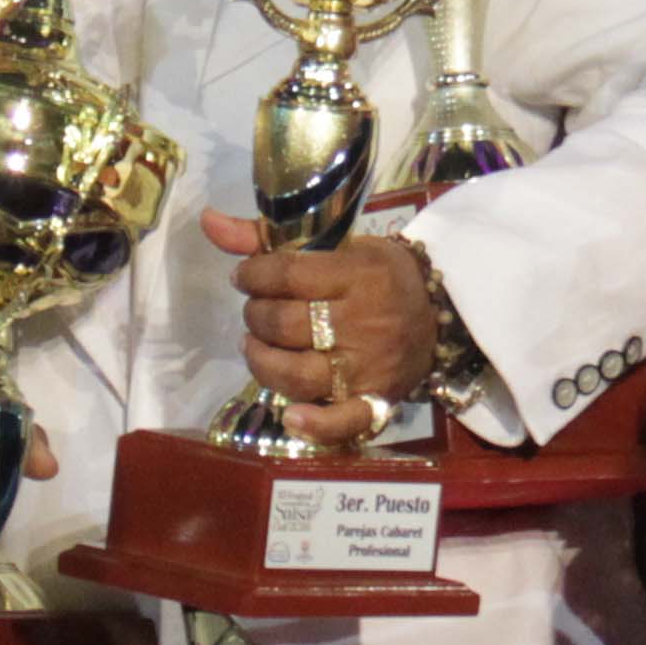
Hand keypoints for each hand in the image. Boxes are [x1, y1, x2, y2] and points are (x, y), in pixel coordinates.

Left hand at [201, 211, 434, 447]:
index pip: (287, 275)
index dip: (252, 275)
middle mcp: (364, 321)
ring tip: (257, 345)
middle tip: (258, 310)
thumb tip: (207, 220)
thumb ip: (266, 237)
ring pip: (298, 373)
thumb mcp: (336, 245)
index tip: (245, 277)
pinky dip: (314, 424)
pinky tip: (291, 416)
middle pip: (285, 323)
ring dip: (262, 360)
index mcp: (359, 273)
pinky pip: (342, 421)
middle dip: (256, 314)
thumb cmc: (378, 274)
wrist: (438, 314)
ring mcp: (368, 366)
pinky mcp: (375, 401)